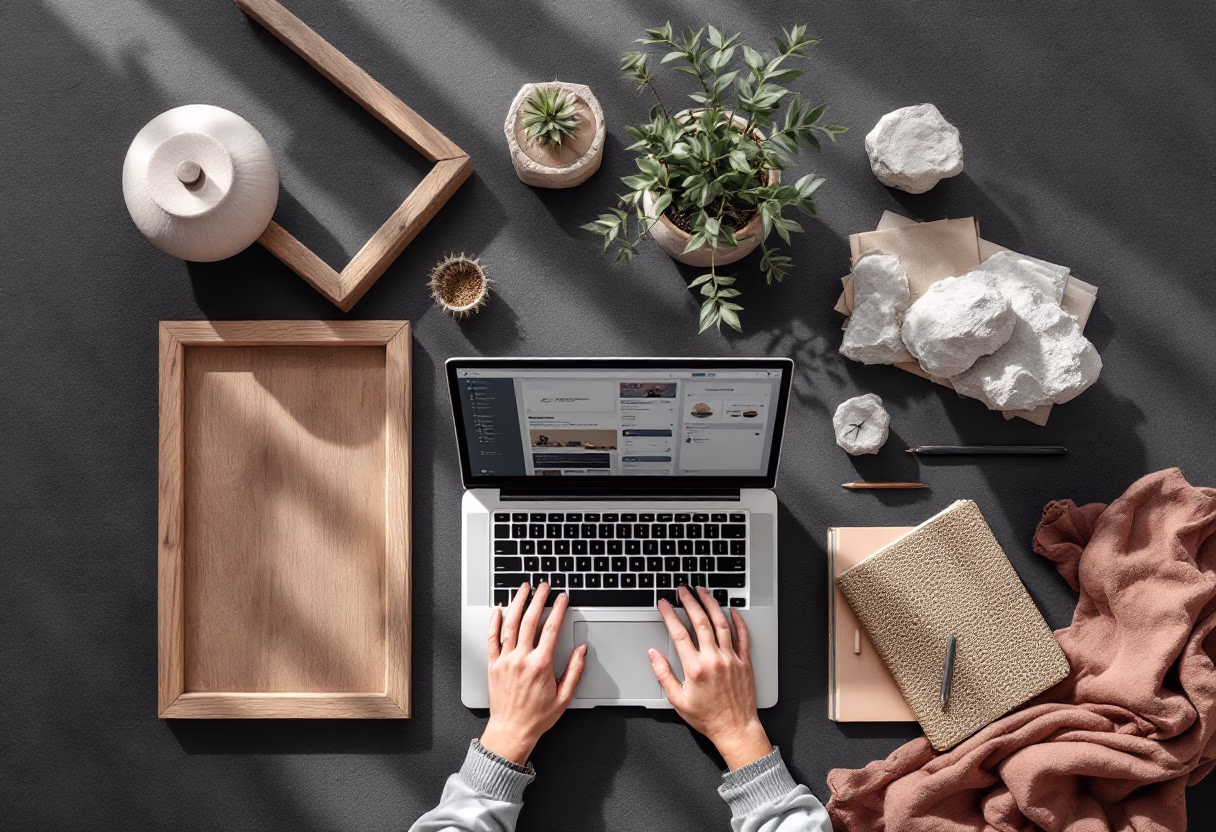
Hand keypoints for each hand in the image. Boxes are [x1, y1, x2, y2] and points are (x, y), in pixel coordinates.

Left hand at [480, 583, 586, 764]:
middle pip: (530, 620)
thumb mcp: (565, 696)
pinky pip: (492, 639)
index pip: (551, 629)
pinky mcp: (493, 665)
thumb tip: (582, 650)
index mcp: (541, 665)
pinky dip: (495, 622)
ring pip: (511, 625)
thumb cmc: (537, 716)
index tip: (563, 598)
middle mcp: (521, 659)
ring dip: (518, 603)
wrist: (511, 730)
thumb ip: (575, 671)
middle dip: (538, 599)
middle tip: (543, 586)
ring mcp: (505, 660)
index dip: (558, 609)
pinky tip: (499, 610)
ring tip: (523, 589)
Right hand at [649, 586, 772, 769]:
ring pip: (721, 623)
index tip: (664, 604)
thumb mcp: (677, 700)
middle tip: (683, 590)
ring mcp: (731, 659)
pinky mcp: (744, 662)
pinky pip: (742, 636)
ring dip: (711, 604)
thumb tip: (653, 655)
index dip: (669, 614)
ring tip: (703, 592)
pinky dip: (737, 620)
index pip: (679, 633)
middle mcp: (714, 659)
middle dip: (690, 601)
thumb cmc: (707, 718)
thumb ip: (663, 674)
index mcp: (695, 668)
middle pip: (701, 621)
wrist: (735, 729)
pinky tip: (731, 610)